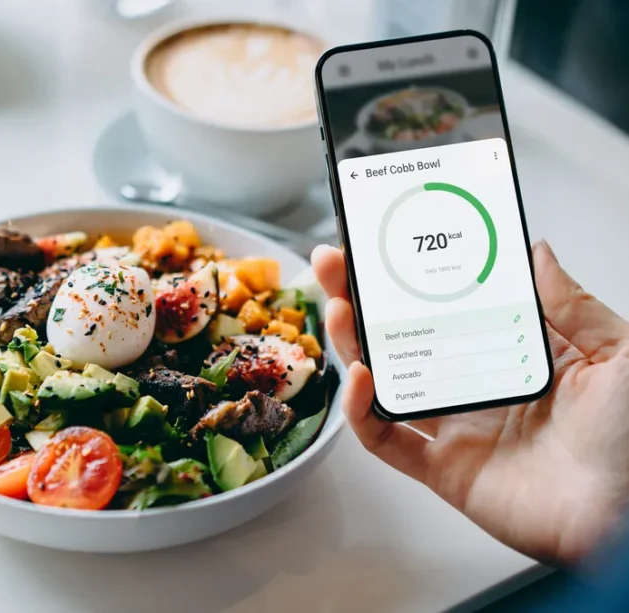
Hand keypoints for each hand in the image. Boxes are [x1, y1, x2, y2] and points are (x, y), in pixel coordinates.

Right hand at [312, 240, 628, 564]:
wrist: (627, 519)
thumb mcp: (619, 355)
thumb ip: (575, 304)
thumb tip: (537, 252)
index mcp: (512, 353)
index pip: (448, 304)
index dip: (413, 275)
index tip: (387, 243)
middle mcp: (475, 384)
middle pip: (402, 336)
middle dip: (363, 298)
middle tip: (336, 264)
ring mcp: (455, 427)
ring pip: (384, 379)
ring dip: (352, 344)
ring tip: (339, 308)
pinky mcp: (441, 468)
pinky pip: (385, 439)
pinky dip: (361, 411)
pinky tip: (360, 378)